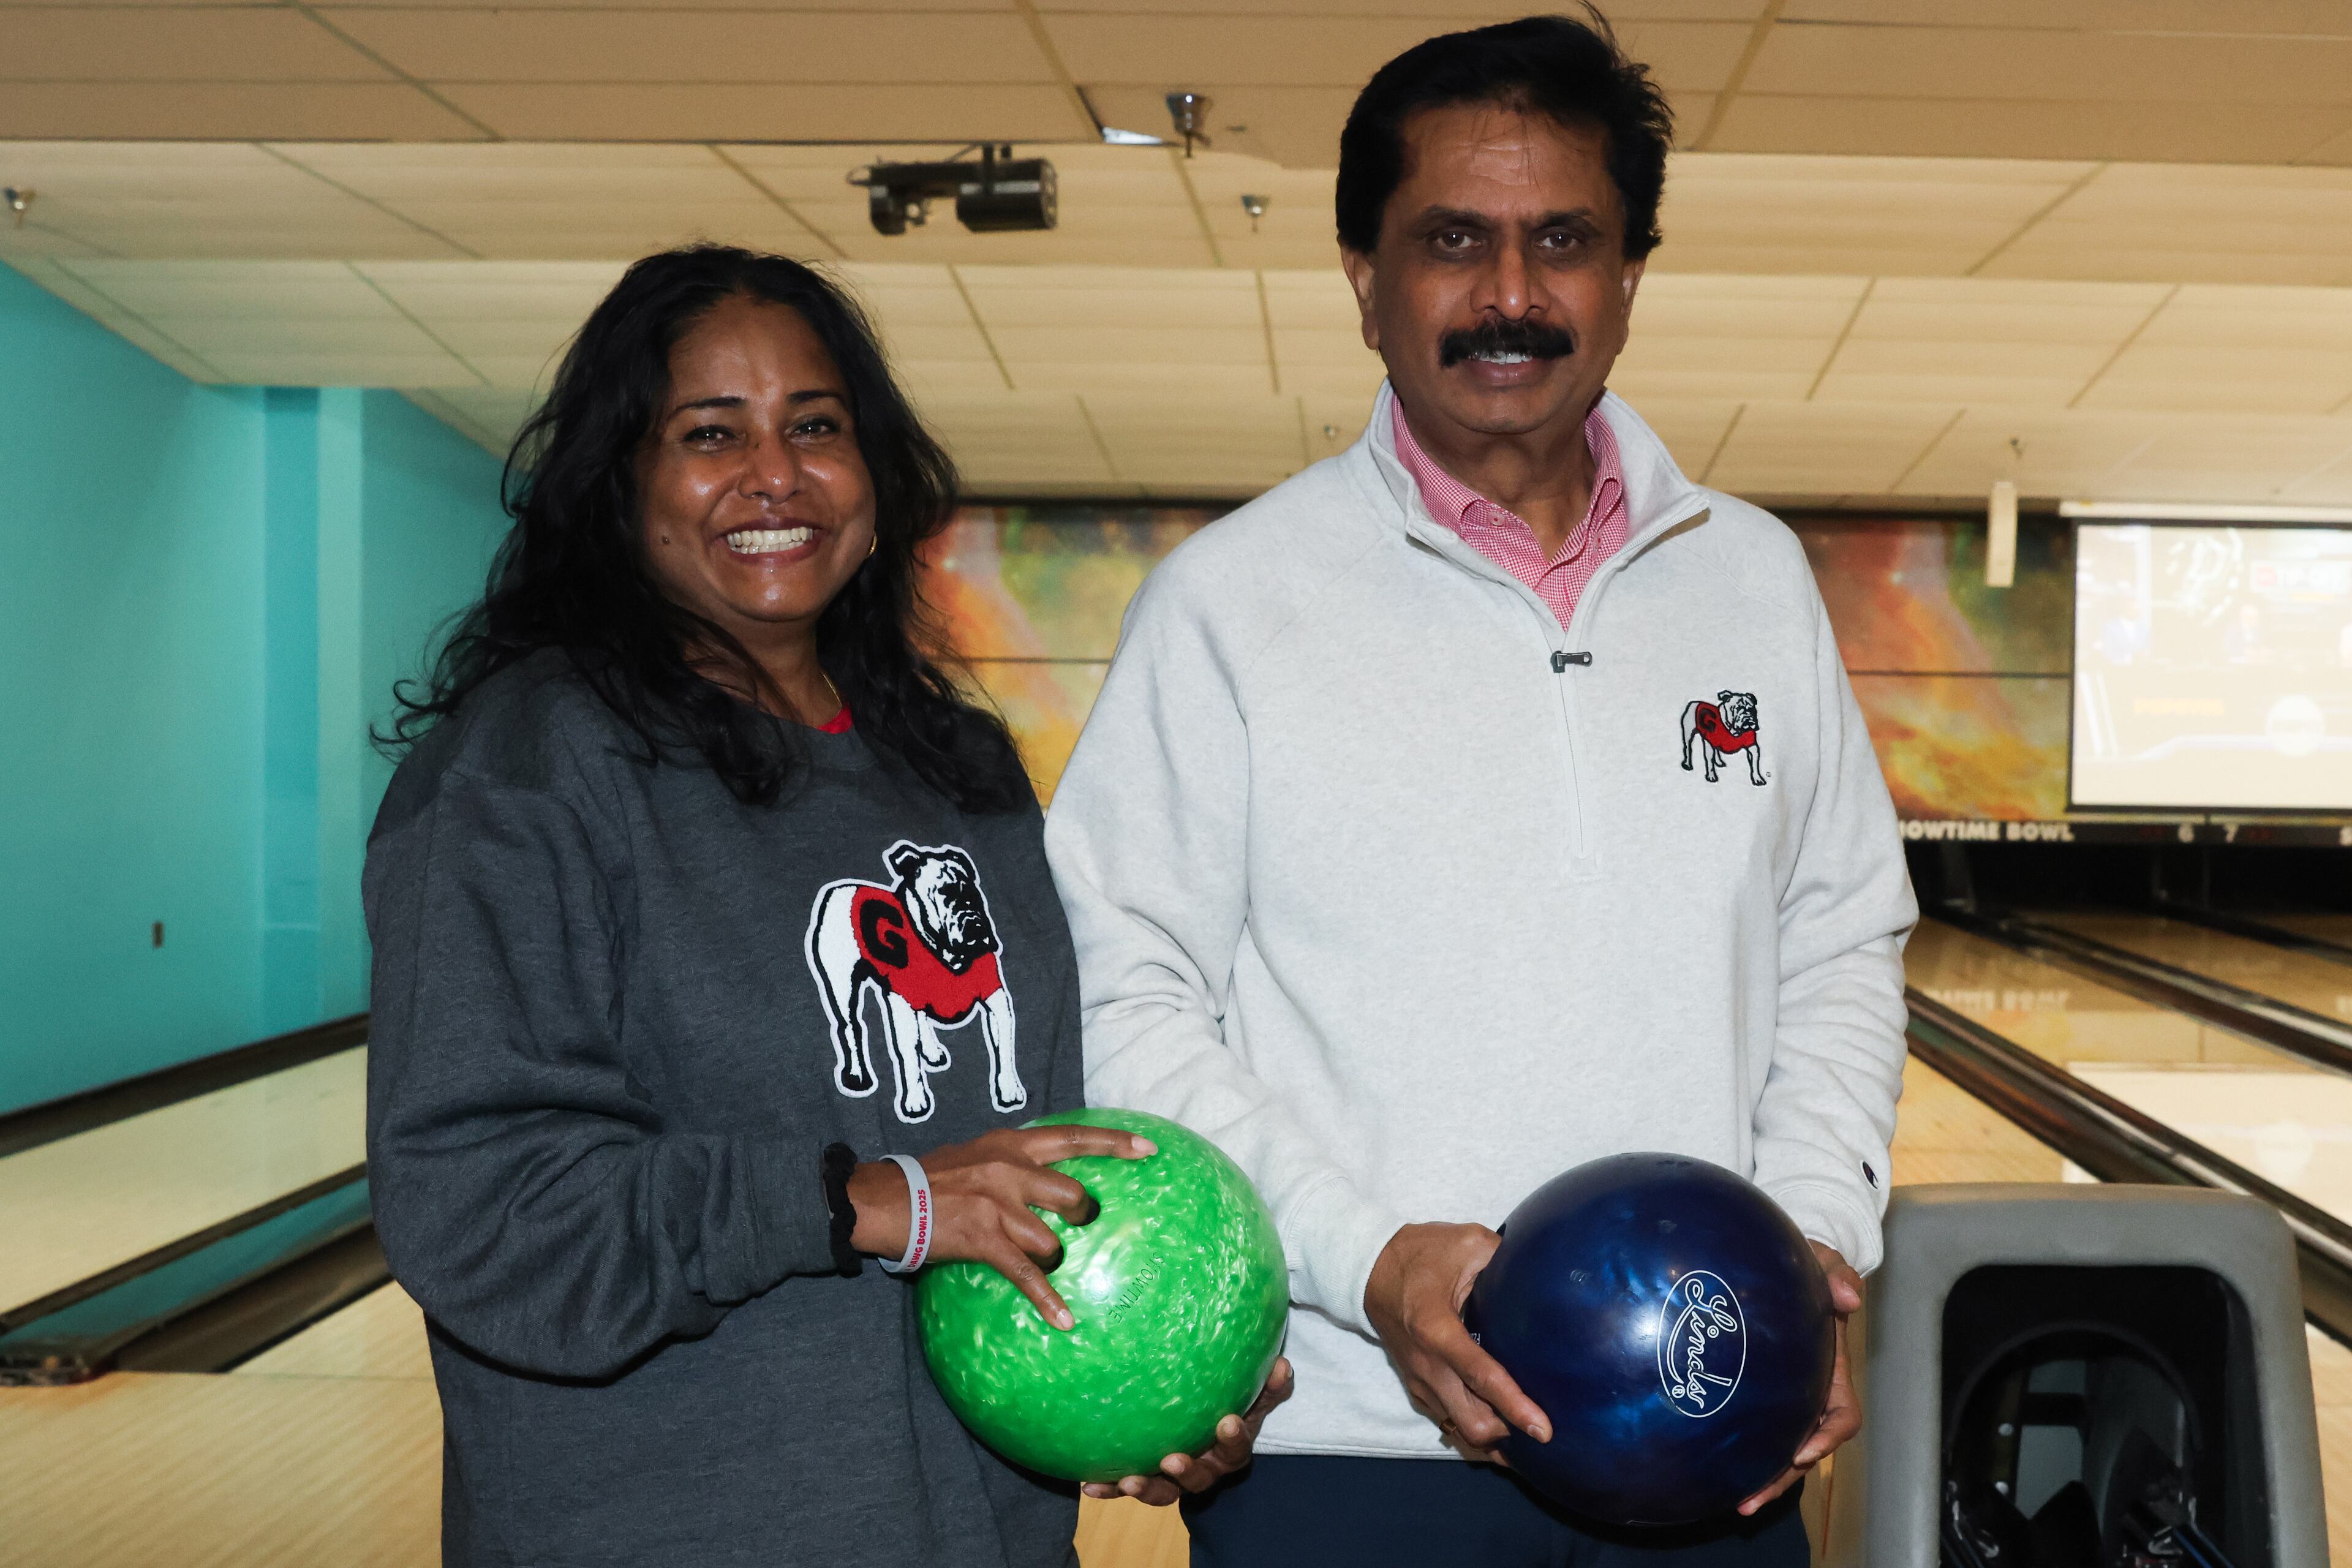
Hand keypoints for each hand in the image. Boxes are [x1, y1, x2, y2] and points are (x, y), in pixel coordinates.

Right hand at [848, 1124, 1154, 1328]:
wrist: (885, 1199)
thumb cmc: (931, 1178)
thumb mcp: (977, 1153)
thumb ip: (1012, 1160)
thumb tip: (1044, 1174)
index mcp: (1012, 1144)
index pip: (1073, 1136)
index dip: (1114, 1142)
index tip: (1148, 1147)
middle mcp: (1011, 1170)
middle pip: (1074, 1196)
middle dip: (1085, 1217)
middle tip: (1081, 1226)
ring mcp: (999, 1205)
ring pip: (1053, 1241)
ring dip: (1055, 1259)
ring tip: (1048, 1267)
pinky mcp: (984, 1240)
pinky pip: (1027, 1275)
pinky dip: (1047, 1301)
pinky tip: (1064, 1321)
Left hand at [1081, 1357, 1295, 1505]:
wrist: (1207, 1432)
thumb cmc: (1229, 1408)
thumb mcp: (1251, 1398)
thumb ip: (1268, 1387)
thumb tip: (1284, 1364)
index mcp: (1229, 1450)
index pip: (1237, 1447)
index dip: (1234, 1439)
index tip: (1228, 1422)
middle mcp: (1204, 1469)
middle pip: (1199, 1479)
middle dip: (1187, 1471)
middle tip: (1173, 1460)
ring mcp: (1175, 1479)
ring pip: (1164, 1491)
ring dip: (1146, 1488)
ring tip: (1128, 1481)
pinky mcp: (1147, 1479)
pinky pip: (1127, 1486)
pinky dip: (1110, 1489)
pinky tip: (1088, 1485)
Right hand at [1362, 1223, 1550, 1452]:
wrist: (1370, 1268)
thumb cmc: (1420, 1254)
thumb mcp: (1466, 1243)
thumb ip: (1505, 1259)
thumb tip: (1543, 1273)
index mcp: (1438, 1329)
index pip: (1481, 1377)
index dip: (1515, 1406)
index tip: (1544, 1430)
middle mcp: (1427, 1365)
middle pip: (1472, 1424)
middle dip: (1509, 1434)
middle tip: (1541, 1426)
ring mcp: (1419, 1381)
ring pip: (1460, 1431)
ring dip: (1494, 1437)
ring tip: (1527, 1434)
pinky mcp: (1416, 1387)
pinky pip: (1449, 1422)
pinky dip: (1475, 1427)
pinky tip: (1500, 1421)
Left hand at [1738, 1240, 1863, 1515]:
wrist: (1785, 1263)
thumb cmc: (1808, 1263)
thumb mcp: (1825, 1260)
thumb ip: (1837, 1274)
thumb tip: (1849, 1297)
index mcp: (1832, 1371)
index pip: (1841, 1417)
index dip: (1826, 1439)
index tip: (1802, 1454)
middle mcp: (1810, 1392)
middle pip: (1805, 1450)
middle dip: (1782, 1479)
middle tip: (1748, 1500)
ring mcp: (1784, 1397)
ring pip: (1777, 1450)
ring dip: (1760, 1478)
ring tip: (1731, 1502)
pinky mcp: (1755, 1392)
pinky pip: (1751, 1429)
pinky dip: (1736, 1451)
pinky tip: (1707, 1465)